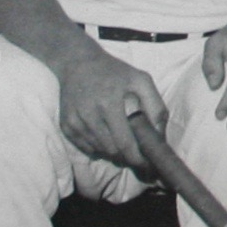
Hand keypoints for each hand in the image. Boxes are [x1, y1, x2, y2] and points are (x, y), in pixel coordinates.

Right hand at [54, 49, 166, 171]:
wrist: (78, 63)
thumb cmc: (115, 72)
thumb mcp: (141, 80)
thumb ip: (156, 107)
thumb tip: (160, 137)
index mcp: (109, 102)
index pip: (125, 143)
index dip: (138, 158)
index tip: (149, 164)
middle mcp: (89, 114)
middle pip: (113, 151)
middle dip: (128, 156)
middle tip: (137, 151)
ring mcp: (75, 122)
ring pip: (100, 151)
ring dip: (114, 150)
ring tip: (120, 135)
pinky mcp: (66, 126)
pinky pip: (87, 148)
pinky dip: (99, 146)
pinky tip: (104, 131)